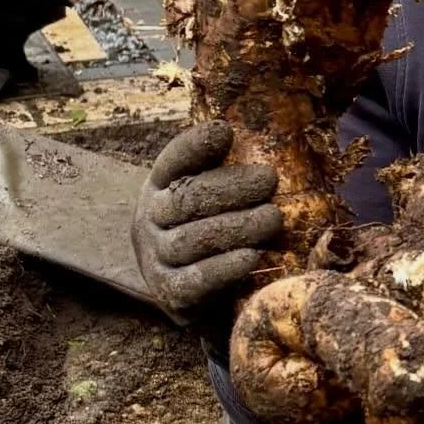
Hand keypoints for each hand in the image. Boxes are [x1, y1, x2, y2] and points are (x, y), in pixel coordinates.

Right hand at [131, 121, 281, 320]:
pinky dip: (224, 269)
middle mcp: (150, 219)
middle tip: (269, 180)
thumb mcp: (204, 192)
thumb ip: (222, 168)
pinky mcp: (169, 292)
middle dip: (231, 189)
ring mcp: (156, 257)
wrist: (178, 281)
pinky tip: (252, 256)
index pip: (172, 161)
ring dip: (236, 228)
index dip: (196, 146)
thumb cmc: (204, 225)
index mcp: (159, 186)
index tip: (225, 131)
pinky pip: (195, 281)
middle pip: (187, 200)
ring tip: (273, 218)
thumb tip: (253, 139)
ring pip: (192, 241)